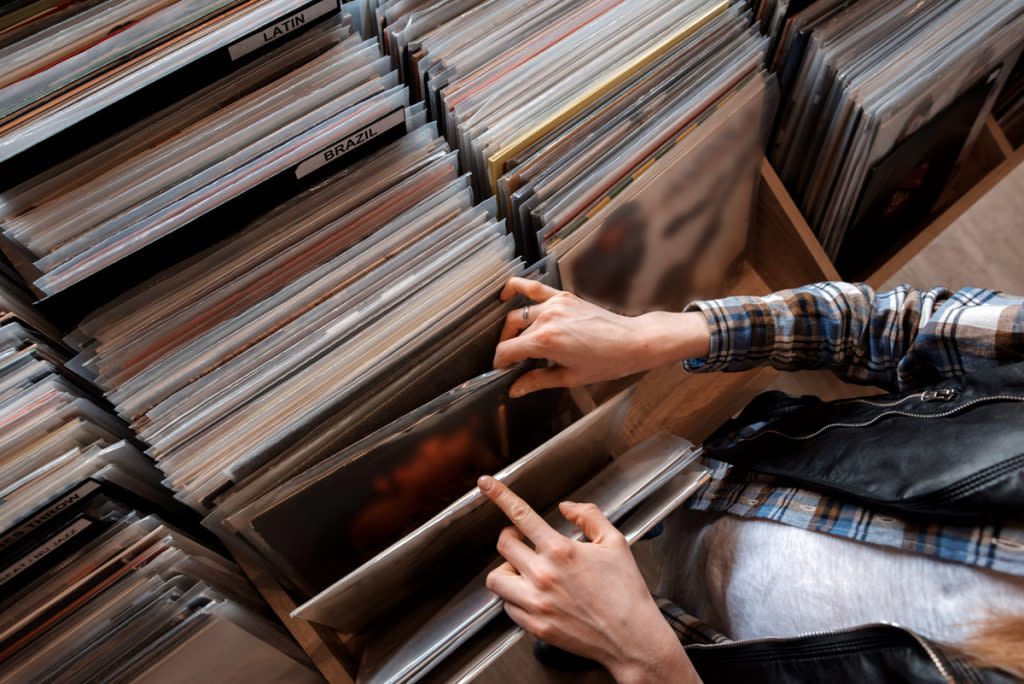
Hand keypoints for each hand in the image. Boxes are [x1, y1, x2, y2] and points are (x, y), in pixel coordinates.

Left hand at [478, 475, 700, 683]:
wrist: (631, 638)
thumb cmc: (626, 591)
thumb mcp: (615, 542)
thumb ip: (589, 516)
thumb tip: (566, 507)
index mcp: (561, 551)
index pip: (521, 515)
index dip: (500, 495)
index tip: (485, 484)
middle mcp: (542, 576)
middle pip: (504, 545)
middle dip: (511, 537)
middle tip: (522, 539)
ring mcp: (536, 603)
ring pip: (496, 578)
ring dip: (507, 569)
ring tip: (523, 569)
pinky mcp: (534, 626)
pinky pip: (508, 606)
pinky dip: (515, 597)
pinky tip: (532, 594)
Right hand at [493, 278, 709, 396]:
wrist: (632, 342)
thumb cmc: (607, 361)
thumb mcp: (570, 377)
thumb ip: (537, 381)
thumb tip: (515, 389)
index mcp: (546, 341)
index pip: (508, 349)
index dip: (500, 362)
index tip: (500, 369)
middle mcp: (547, 318)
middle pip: (512, 330)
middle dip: (506, 346)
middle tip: (511, 360)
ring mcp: (555, 304)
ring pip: (519, 313)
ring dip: (512, 326)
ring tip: (512, 338)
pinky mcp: (564, 296)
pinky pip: (534, 288)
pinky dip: (517, 287)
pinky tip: (506, 293)